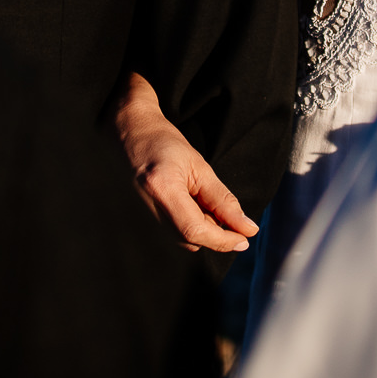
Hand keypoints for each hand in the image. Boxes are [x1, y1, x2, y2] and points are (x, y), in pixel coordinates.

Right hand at [113, 72, 259, 252]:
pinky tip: (186, 204)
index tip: (245, 239)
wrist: (129, 136)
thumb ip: (223, 201)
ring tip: (197, 197)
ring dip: (201, 228)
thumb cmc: (164, 144)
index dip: (223, 240)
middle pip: (190, 240)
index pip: (195, 231)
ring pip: (183, 241)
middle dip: (214, 232)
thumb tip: (248, 229)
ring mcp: (140, 219)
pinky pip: (172, 235)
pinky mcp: (140, 223)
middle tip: (220, 205)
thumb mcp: (200, 166)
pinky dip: (187, 226)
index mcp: (162, 189)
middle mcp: (146, 209)